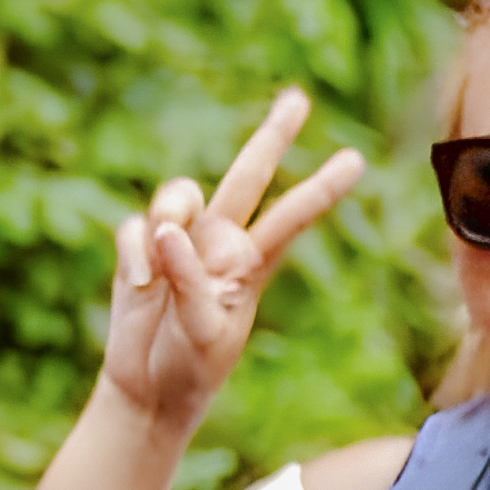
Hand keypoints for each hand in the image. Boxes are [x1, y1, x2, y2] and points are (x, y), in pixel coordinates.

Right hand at [97, 94, 365, 430]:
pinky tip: (138, 288)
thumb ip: (190, 282)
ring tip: (156, 276)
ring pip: (179, 194)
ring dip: (168, 219)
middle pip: (249, 175)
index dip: (321, 189)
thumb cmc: (189, 369)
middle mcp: (221, 242)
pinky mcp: (140, 248)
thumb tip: (167, 231)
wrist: (146, 390)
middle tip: (299, 99)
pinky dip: (133, 255)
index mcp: (251, 264)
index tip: (356, 160)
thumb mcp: (203, 333)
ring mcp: (180, 241)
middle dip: (273, 136)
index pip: (292, 218)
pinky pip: (134, 228)